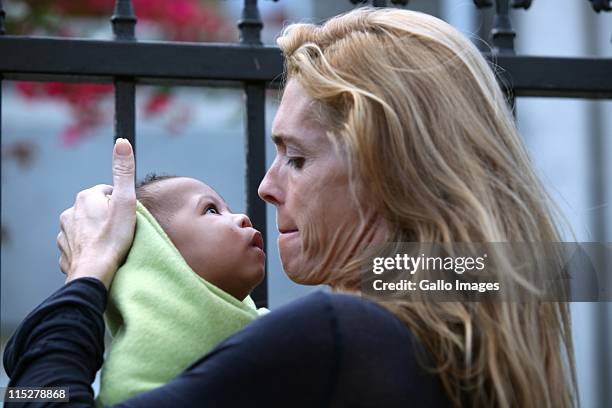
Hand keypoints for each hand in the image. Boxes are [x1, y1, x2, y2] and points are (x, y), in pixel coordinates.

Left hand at [56, 138, 135, 288]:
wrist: (94, 273)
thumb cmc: (113, 238)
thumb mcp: (125, 201)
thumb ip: (124, 172)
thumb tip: (122, 142)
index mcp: (85, 198)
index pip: (107, 192)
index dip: (121, 203)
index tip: (128, 216)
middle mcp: (70, 212)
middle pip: (96, 209)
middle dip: (108, 217)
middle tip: (122, 231)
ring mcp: (64, 233)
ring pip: (86, 226)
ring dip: (97, 232)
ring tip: (111, 244)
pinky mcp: (65, 251)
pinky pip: (79, 244)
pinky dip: (88, 247)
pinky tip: (99, 254)